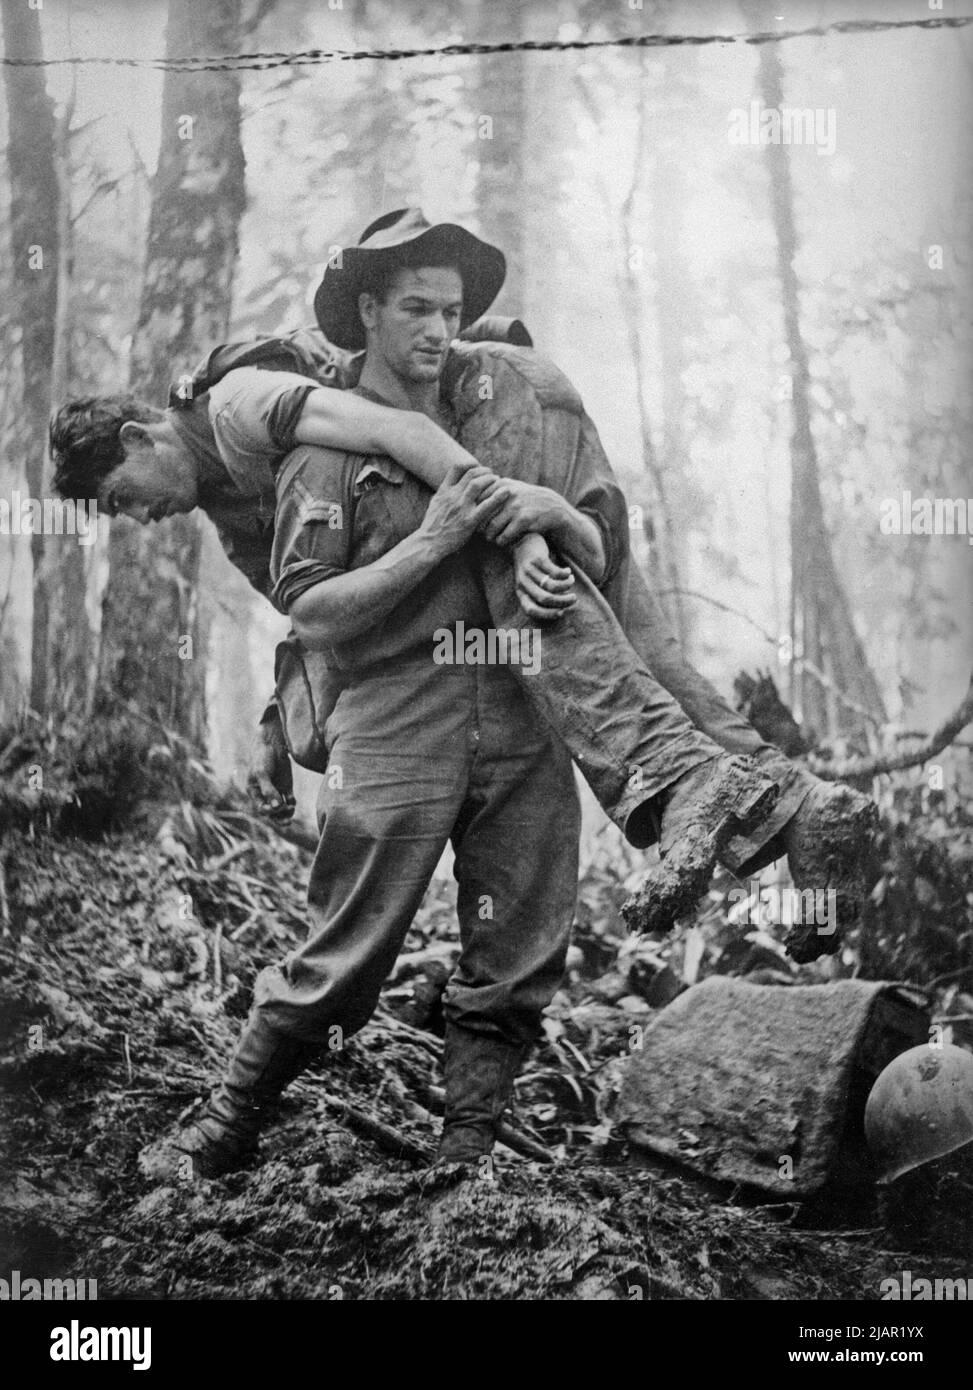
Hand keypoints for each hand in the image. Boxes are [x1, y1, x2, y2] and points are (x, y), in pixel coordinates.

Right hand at [246, 707, 295, 821]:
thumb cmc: (262, 757)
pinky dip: (292, 803)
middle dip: (279, 818)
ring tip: (291, 809)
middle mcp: (265, 794)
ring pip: (281, 809)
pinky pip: (289, 800)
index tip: (276, 807)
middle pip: (272, 812)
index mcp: (254, 792)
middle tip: (287, 821)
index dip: (268, 811)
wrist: (273, 744)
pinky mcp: (286, 787)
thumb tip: (277, 807)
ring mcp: (276, 791)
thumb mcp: (262, 773)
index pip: (261, 808)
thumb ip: (268, 789)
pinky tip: (292, 800)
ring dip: (287, 812)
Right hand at [419, 462, 505, 557]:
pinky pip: (486, 506)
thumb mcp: (435, 503)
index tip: (479, 467)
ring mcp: (461, 508)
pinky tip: (507, 492)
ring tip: (498, 481)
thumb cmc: (432, 525)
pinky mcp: (469, 521)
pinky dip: (498, 497)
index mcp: (444, 491)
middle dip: (485, 471)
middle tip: (492, 474)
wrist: (428, 543)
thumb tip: (452, 483)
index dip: (471, 464)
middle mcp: (452, 496)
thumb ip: (444, 491)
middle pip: (471, 474)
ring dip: (491, 479)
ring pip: (478, 484)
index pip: (458, 468)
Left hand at [479, 480, 565, 546]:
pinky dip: (501, 541)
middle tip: (482, 533)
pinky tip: (503, 541)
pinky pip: (504, 536)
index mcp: (501, 484)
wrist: (552, 507)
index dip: (475, 513)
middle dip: (480, 527)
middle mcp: (507, 493)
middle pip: (482, 515)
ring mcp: (515, 506)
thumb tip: (469, 491)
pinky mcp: (524, 519)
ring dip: (489, 536)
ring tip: (491, 538)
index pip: (477, 501)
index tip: (477, 520)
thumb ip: (492, 488)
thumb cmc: (525, 499)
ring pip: (491, 527)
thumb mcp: (511, 487)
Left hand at [513, 535, 576, 621]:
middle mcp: (522, 583)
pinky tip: (568, 572)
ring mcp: (528, 570)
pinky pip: (554, 572)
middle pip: (544, 598)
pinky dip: (565, 574)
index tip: (563, 612)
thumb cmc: (532, 569)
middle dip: (562, 601)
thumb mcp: (532, 584)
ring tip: (572, 581)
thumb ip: (543, 596)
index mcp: (520, 593)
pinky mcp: (537, 559)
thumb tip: (565, 610)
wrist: (522, 542)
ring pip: (551, 586)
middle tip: (574, 599)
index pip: (531, 609)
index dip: (548, 614)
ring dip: (566, 586)